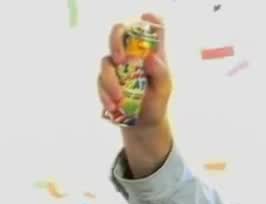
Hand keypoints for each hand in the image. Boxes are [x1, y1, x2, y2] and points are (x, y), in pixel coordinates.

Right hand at [97, 12, 171, 126]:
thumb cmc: (157, 102)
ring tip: (120, 99)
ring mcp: (116, 65)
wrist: (143, 124)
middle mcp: (131, 54)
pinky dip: (105, 93)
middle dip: (116, 42)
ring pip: (106, 61)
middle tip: (121, 60)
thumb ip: (161, 74)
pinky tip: (113, 106)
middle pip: (119, 33)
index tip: (147, 17)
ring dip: (110, 80)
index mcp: (150, 52)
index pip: (151, 30)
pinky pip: (100, 81)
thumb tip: (151, 58)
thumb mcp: (164, 89)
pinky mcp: (105, 79)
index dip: (150, 20)